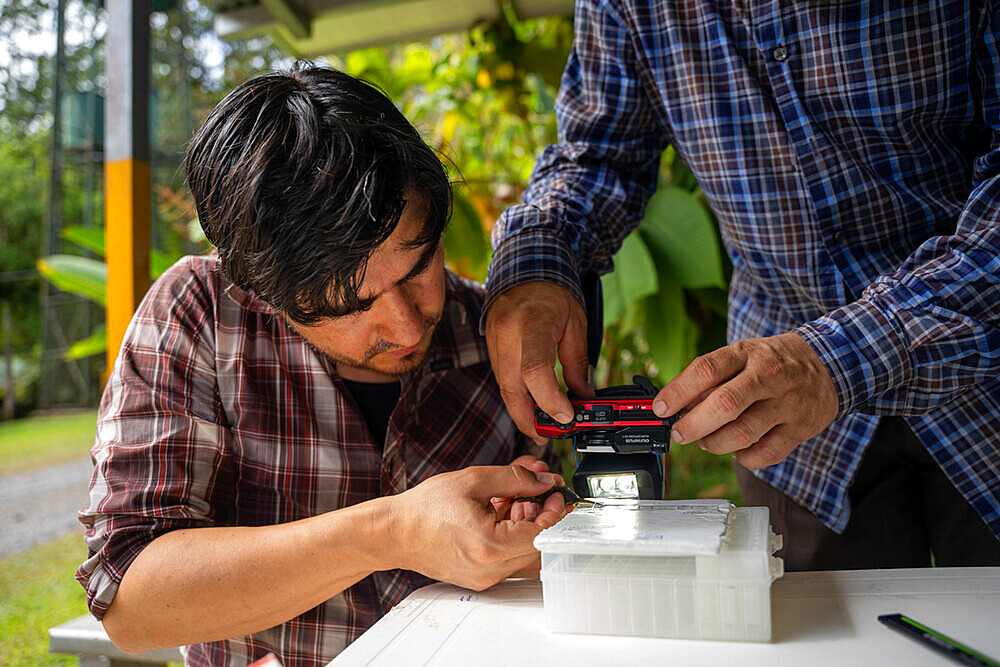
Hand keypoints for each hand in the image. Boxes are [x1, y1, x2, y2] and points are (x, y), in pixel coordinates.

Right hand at [389, 463, 568, 589]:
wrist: (394, 531)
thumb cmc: (425, 508)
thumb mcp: (474, 480)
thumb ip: (516, 478)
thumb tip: (544, 480)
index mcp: (490, 546)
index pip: (543, 532)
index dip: (554, 510)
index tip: (553, 492)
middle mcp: (490, 569)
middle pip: (537, 544)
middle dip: (541, 514)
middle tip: (536, 492)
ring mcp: (485, 578)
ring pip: (524, 553)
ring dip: (527, 526)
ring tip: (512, 501)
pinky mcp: (479, 579)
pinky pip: (508, 559)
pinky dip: (512, 536)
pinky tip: (499, 515)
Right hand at [485, 281, 591, 443]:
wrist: (523, 271)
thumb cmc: (551, 294)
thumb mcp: (575, 325)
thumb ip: (578, 364)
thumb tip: (583, 397)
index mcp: (532, 324)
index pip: (535, 371)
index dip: (549, 400)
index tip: (567, 416)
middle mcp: (507, 337)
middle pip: (513, 391)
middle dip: (531, 421)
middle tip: (550, 437)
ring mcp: (495, 344)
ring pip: (505, 391)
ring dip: (523, 413)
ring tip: (544, 427)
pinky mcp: (492, 351)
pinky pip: (503, 381)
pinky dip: (518, 398)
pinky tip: (532, 407)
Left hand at [652, 332, 838, 468]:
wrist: (830, 364)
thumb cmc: (774, 361)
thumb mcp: (743, 354)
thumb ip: (712, 378)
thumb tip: (677, 406)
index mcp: (747, 353)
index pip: (706, 369)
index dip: (678, 391)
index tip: (661, 408)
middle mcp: (769, 376)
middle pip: (725, 404)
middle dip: (694, 424)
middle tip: (680, 434)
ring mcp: (788, 403)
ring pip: (743, 433)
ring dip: (715, 443)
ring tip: (706, 441)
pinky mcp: (802, 428)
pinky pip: (766, 453)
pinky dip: (744, 458)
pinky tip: (736, 450)